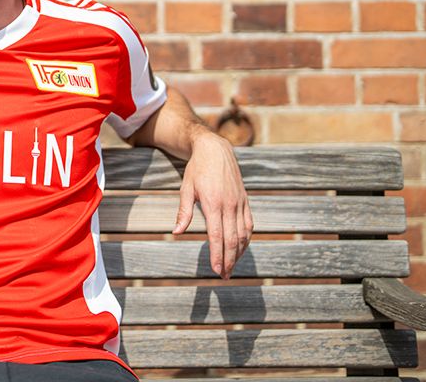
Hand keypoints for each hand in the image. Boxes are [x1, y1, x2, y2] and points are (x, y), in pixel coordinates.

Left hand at [173, 132, 251, 278]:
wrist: (216, 150)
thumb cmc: (197, 170)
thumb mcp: (186, 189)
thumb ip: (184, 212)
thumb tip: (177, 233)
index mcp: (213, 203)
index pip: (217, 236)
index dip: (218, 255)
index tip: (216, 270)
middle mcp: (230, 205)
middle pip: (232, 239)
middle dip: (229, 260)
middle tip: (224, 276)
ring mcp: (240, 203)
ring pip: (243, 234)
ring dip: (239, 253)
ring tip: (232, 267)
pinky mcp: (245, 201)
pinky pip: (249, 225)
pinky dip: (246, 239)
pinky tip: (241, 249)